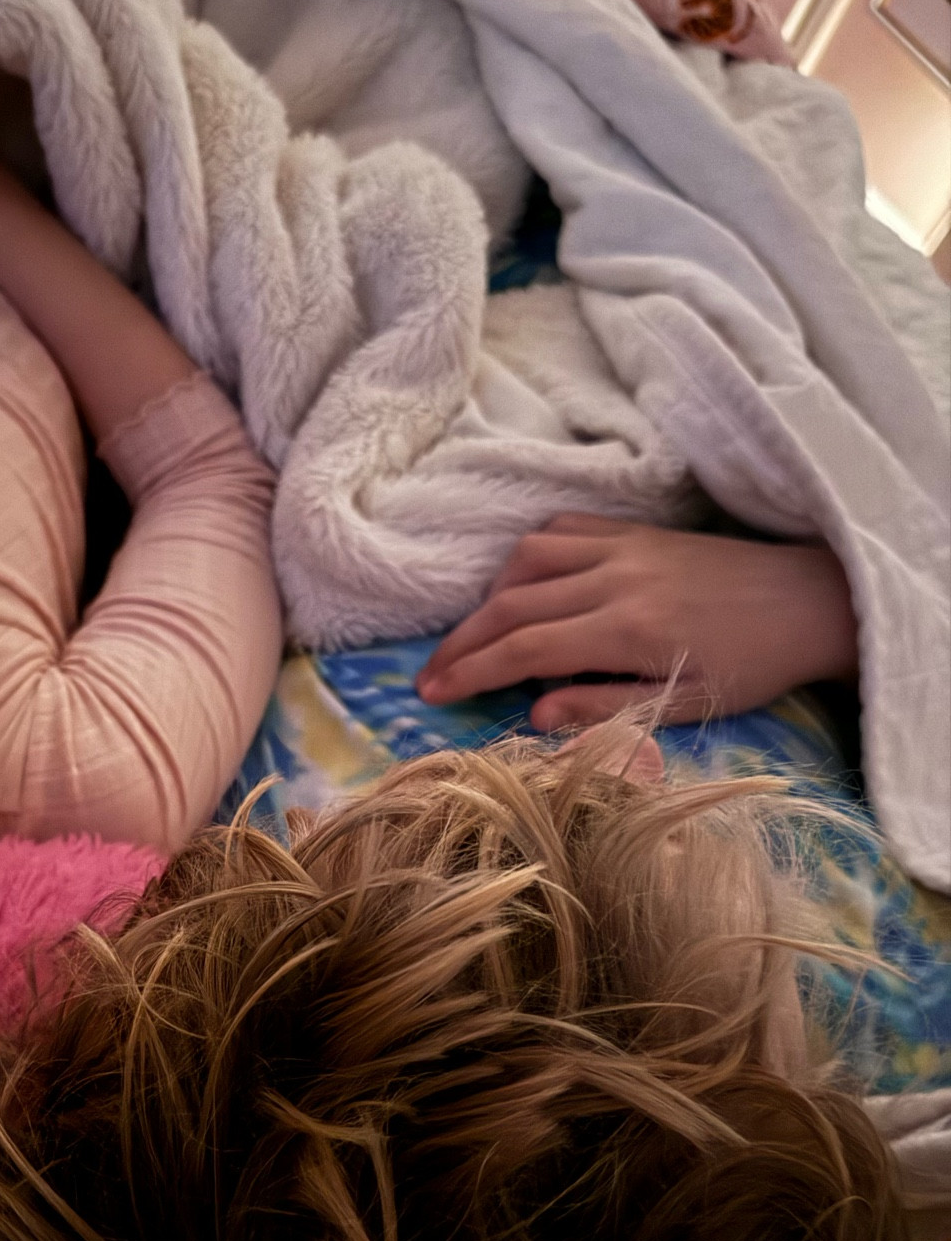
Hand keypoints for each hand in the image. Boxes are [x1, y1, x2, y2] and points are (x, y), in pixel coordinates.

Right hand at [415, 514, 857, 729]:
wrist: (810, 599)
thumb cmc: (754, 665)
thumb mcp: (686, 705)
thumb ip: (607, 707)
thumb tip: (536, 711)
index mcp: (628, 629)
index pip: (525, 648)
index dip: (471, 670)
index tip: (431, 692)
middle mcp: (615, 577)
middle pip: (511, 604)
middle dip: (462, 641)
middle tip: (429, 673)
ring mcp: (623, 546)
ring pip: (527, 560)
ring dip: (488, 597)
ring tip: (474, 635)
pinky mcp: (634, 529)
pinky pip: (561, 530)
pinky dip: (526, 556)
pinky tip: (519, 582)